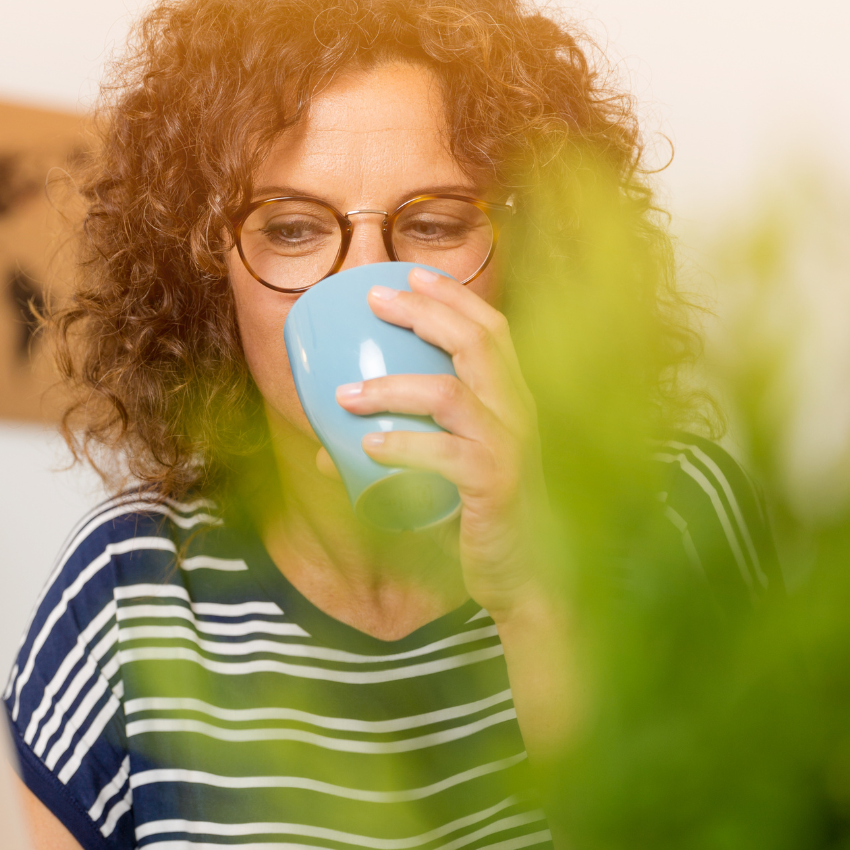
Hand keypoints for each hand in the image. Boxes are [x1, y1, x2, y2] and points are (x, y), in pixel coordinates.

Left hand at [332, 266, 549, 621]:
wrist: (524, 576)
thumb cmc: (482, 518)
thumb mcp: (443, 475)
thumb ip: (394, 454)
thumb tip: (325, 453)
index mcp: (511, 400)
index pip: (491, 329)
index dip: (454, 296)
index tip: (410, 273)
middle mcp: (517, 413)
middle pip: (476, 343)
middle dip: (424, 313)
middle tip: (374, 302)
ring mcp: (509, 447)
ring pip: (451, 394)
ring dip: (392, 387)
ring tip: (346, 395)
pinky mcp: (496, 484)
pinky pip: (445, 454)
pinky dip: (403, 445)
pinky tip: (368, 445)